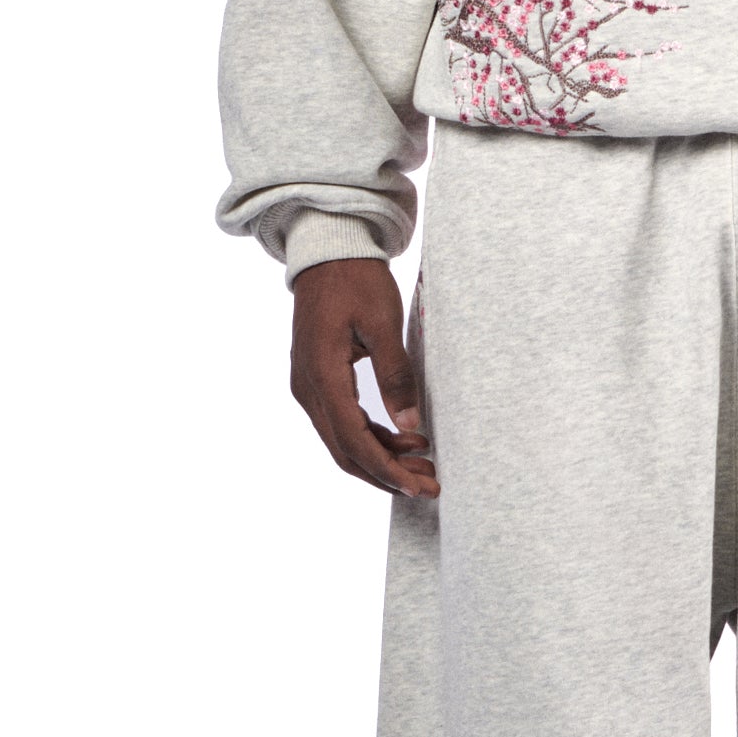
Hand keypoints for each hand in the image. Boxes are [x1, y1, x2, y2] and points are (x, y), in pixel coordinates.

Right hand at [290, 258, 437, 498]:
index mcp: (322, 375)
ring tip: (424, 465)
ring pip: (344, 442)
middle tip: (429, 485)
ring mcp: (310, 387)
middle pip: (346, 452)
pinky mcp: (319, 382)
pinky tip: (406, 440)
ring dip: (383, 459)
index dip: (386, 469)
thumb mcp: (383, 323)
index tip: (417, 486)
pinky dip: (374, 438)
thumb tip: (410, 424)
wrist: (328, 250)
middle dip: (387, 474)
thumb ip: (396, 375)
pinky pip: (344, 423)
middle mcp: (308, 388)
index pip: (353, 440)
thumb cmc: (356, 280)